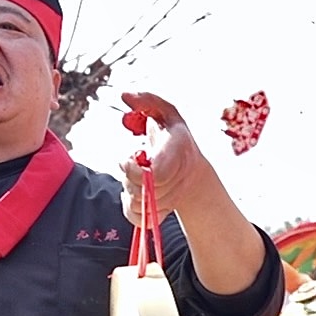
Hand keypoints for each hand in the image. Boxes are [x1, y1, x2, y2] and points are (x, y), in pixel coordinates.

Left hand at [118, 91, 214, 227]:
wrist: (190, 170)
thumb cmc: (172, 137)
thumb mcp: (164, 112)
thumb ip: (146, 100)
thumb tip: (124, 95)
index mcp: (179, 151)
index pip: (157, 174)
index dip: (136, 171)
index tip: (126, 160)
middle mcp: (180, 178)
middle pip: (145, 191)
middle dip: (130, 179)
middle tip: (131, 164)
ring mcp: (173, 198)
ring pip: (139, 207)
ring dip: (129, 193)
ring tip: (136, 178)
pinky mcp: (162, 213)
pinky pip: (139, 221)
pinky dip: (131, 210)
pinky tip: (136, 196)